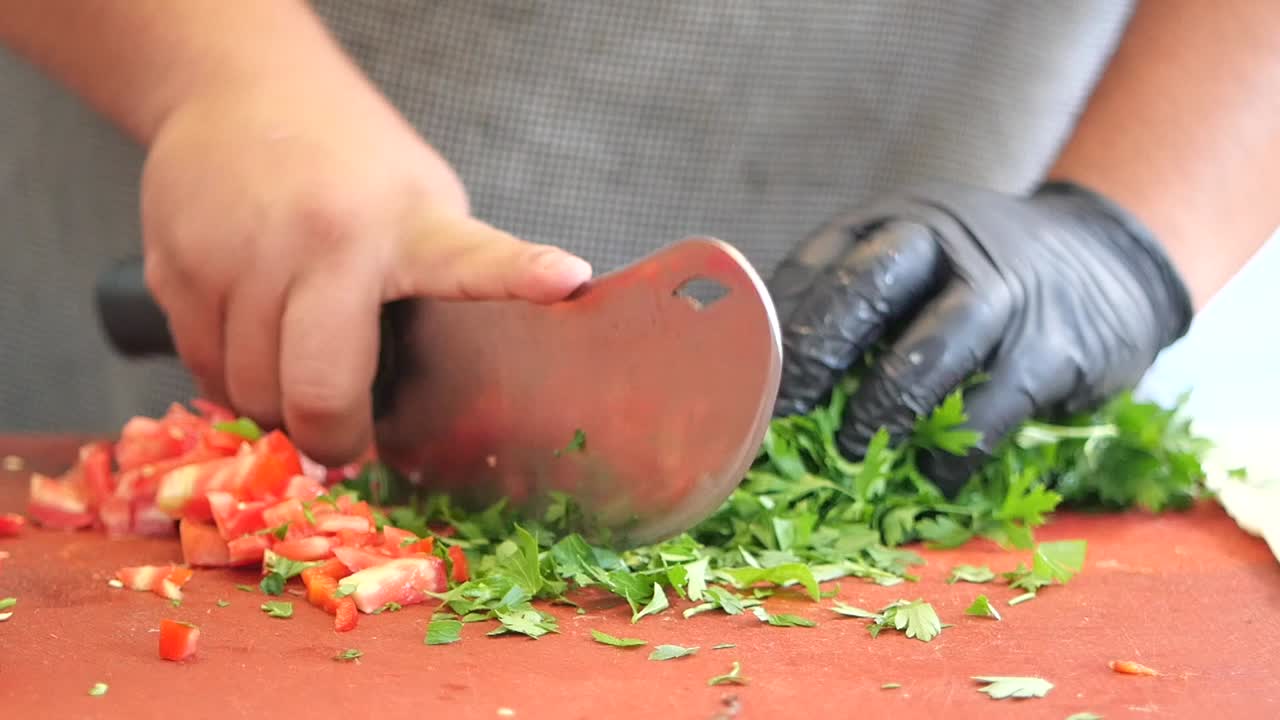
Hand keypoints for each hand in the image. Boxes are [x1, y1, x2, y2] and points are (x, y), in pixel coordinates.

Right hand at [140, 80, 590, 465]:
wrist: (239, 87)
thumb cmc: (350, 163)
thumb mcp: (420, 202)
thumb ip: (431, 279)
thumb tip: (431, 390)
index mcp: (403, 227)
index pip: (469, 260)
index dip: (520, 273)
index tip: (567, 279)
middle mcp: (318, 241)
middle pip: (313, 395)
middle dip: (329, 439)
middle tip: (342, 437)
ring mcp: (236, 255)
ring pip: (245, 392)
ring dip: (271, 404)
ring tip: (294, 366)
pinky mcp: (172, 266)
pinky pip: (198, 366)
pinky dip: (225, 375)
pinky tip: (248, 337)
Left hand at [767, 180, 1193, 492]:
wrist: (1109, 260)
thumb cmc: (977, 275)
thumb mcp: (915, 258)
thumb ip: (850, 300)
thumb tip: (762, 373)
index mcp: (896, 221)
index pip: (821, 261)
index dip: (780, 323)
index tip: (747, 377)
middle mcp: (946, 240)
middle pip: (868, 284)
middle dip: (818, 351)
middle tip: (788, 410)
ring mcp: (1005, 289)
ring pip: (932, 347)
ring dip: (884, 408)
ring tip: (853, 453)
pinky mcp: (1055, 346)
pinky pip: (994, 406)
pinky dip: (956, 452)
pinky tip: (930, 476)